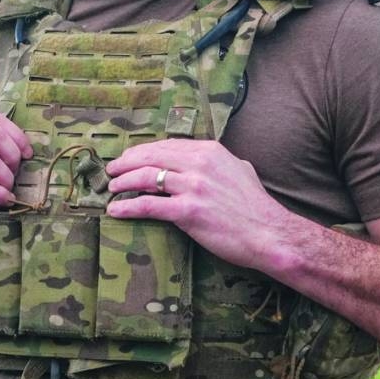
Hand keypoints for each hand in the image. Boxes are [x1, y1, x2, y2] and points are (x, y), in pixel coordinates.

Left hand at [105, 139, 284, 271]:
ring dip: (122, 183)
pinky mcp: (188, 211)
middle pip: (151, 157)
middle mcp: (199, 163)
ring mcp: (193, 186)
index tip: (129, 158)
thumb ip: (220, 161)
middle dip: (126, 163)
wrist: (269, 233)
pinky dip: (128, 207)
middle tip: (111, 170)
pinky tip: (116, 210)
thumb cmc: (256, 206)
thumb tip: (211, 159)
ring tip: (111, 189)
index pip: (166, 145)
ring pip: (145, 178)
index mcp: (209, 150)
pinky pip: (148, 206)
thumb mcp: (240, 169)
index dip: (142, 151)